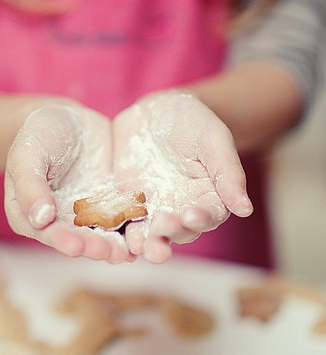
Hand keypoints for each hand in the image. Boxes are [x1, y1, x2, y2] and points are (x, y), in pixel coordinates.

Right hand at [4, 102, 133, 262]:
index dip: (60, 241)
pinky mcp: (111, 207)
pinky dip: (132, 230)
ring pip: (100, 236)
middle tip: (106, 251)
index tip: (73, 246)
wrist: (70, 119)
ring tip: (125, 252)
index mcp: (29, 215)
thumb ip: (30, 186)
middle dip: (91, 247)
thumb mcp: (27, 155)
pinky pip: (122, 220)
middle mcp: (59, 222)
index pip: (45, 233)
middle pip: (76, 240)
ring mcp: (87, 216)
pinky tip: (144, 236)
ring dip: (113, 246)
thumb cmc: (38, 134)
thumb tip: (39, 219)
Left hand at [113, 91, 252, 262]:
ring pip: (147, 234)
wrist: (158, 111)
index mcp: (207, 200)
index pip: (206, 217)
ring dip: (143, 242)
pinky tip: (109, 236)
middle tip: (163, 226)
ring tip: (138, 244)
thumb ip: (228, 173)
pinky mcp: (124, 204)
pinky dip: (115, 231)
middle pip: (176, 232)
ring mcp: (150, 210)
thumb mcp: (214, 140)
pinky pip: (119, 221)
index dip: (200, 219)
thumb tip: (246, 210)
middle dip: (169, 233)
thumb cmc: (195, 122)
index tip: (193, 215)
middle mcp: (179, 212)